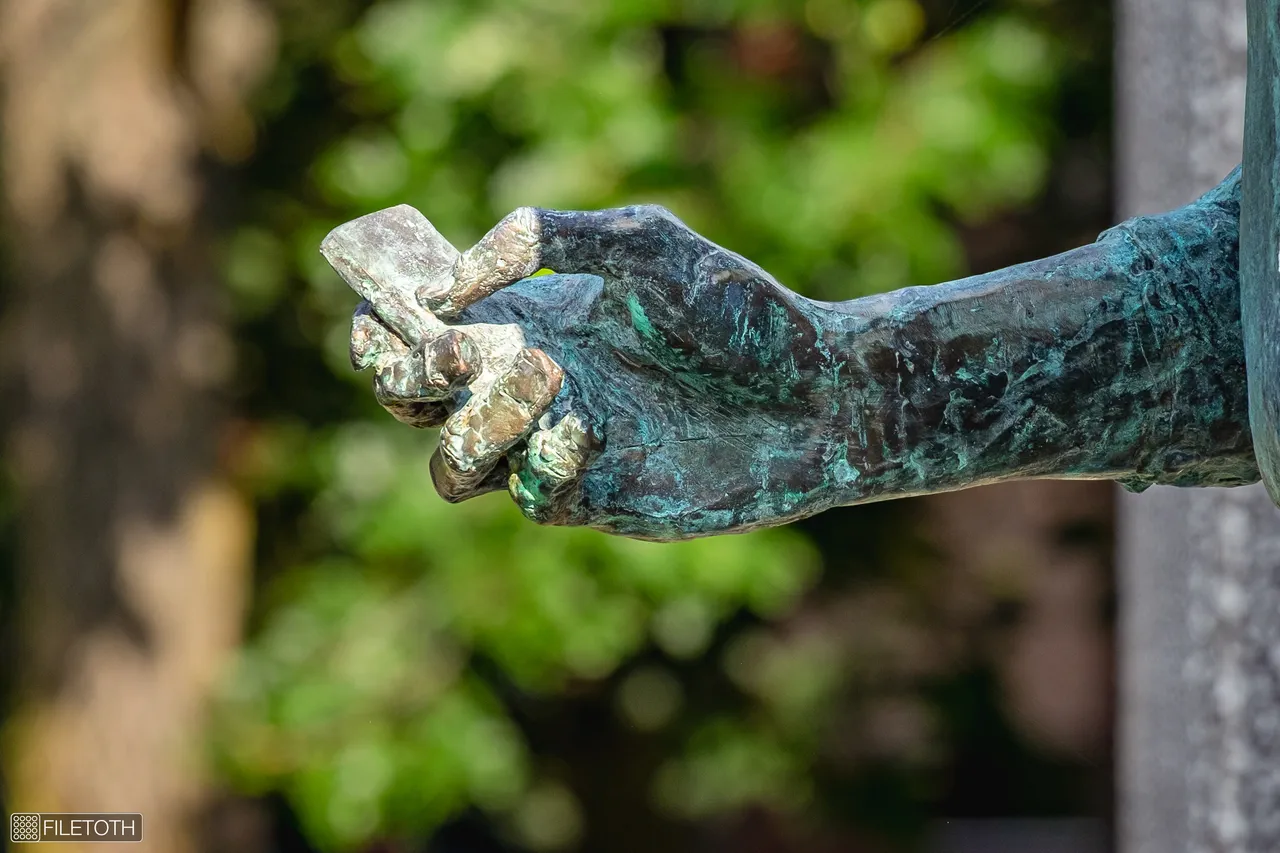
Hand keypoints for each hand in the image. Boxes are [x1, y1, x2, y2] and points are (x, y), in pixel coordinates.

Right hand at [331, 205, 849, 539]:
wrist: (820, 390)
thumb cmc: (738, 311)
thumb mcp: (642, 244)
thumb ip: (543, 241)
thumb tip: (447, 289)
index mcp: (523, 323)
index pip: (415, 336)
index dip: (379, 329)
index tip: (384, 310)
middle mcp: (526, 392)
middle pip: (411, 405)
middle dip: (408, 378)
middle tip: (459, 348)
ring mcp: (556, 451)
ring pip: (453, 468)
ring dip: (466, 427)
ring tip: (537, 375)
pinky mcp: (598, 500)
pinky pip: (532, 497)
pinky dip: (543, 460)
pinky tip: (591, 422)